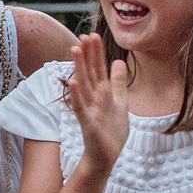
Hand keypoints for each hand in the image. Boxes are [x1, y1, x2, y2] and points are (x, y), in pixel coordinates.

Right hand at [66, 32, 132, 170]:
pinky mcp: (87, 123)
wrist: (105, 157)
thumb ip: (118, 83)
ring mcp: (89, 110)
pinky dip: (77, 95)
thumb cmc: (111, 132)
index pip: (98, 69)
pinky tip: (73, 82)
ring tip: (76, 50)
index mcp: (102, 94)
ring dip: (79, 68)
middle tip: (84, 35)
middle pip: (90, 73)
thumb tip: (119, 61)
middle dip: (88, 55)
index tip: (93, 35)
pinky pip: (80, 107)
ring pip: (84, 85)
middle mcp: (93, 99)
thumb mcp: (119, 103)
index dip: (96, 53)